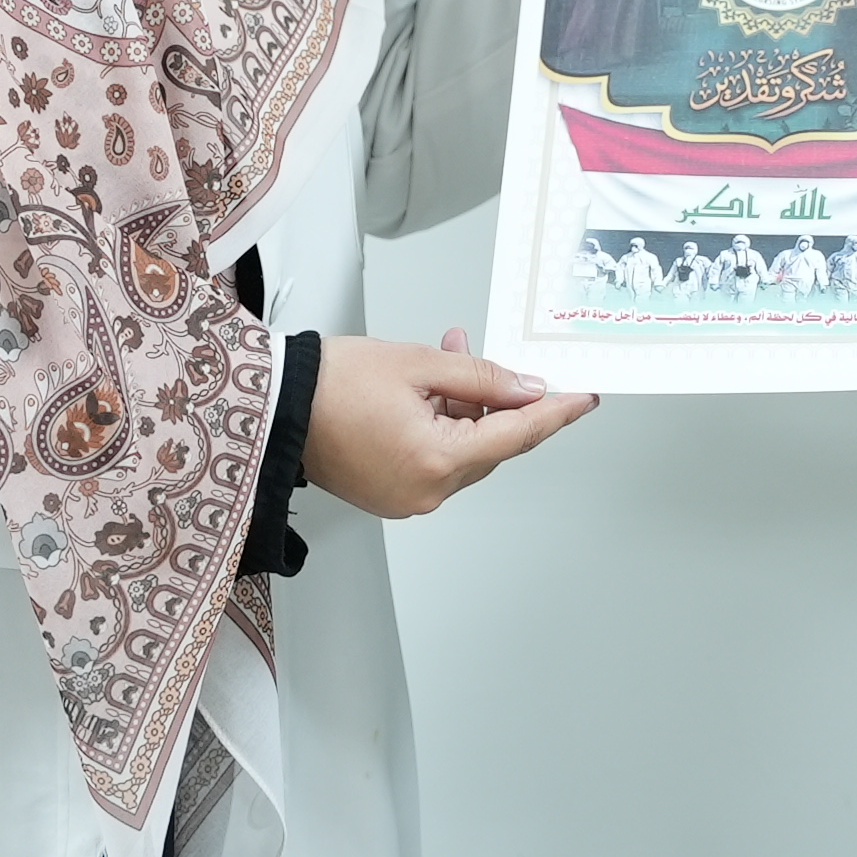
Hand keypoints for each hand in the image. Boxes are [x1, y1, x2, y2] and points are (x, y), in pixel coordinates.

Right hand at [302, 325, 596, 517]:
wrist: (272, 407)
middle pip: (490, 445)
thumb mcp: (418, 364)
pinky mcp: (390, 494)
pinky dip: (443, 426)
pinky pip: (436, 459)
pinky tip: (432, 390)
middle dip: (500, 400)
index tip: (583, 399)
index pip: (517, 435)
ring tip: (451, 357)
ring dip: (467, 408)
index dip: (555, 413)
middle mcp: (424, 491)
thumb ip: (481, 376)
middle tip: (501, 360)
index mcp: (435, 461)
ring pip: (463, 451)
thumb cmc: (331, 383)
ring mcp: (406, 498)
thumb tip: (526, 390)